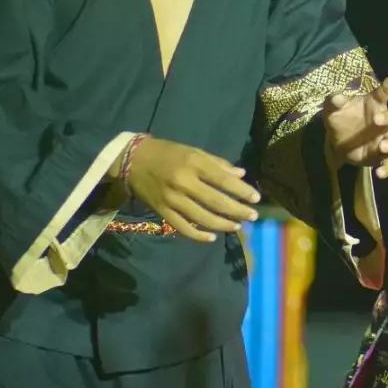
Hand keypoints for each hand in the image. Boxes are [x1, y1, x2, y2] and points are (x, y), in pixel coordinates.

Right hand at [124, 136, 260, 243]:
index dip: (242, 190)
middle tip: (253, 216)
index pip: (223, 180)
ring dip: (222, 224)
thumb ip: (216, 163)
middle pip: (215, 201)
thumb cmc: (167, 153)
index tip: (256, 198)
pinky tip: (212, 237)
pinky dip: (198, 235)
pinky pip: (183, 228)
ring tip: (237, 226)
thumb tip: (240, 175)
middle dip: (237, 210)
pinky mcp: (162, 212)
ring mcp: (172, 199)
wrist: (131, 160)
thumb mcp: (193, 151)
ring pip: (201, 218)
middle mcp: (183, 182)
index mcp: (192, 163)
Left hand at [323, 65, 387, 179]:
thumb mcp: (332, 108)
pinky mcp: (379, 157)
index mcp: (374, 104)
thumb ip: (334, 101)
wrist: (335, 141)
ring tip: (382, 147)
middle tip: (378, 120)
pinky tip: (379, 174)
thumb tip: (338, 98)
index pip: (387, 89)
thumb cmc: (339, 119)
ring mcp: (383, 139)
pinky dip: (387, 169)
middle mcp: (383, 121)